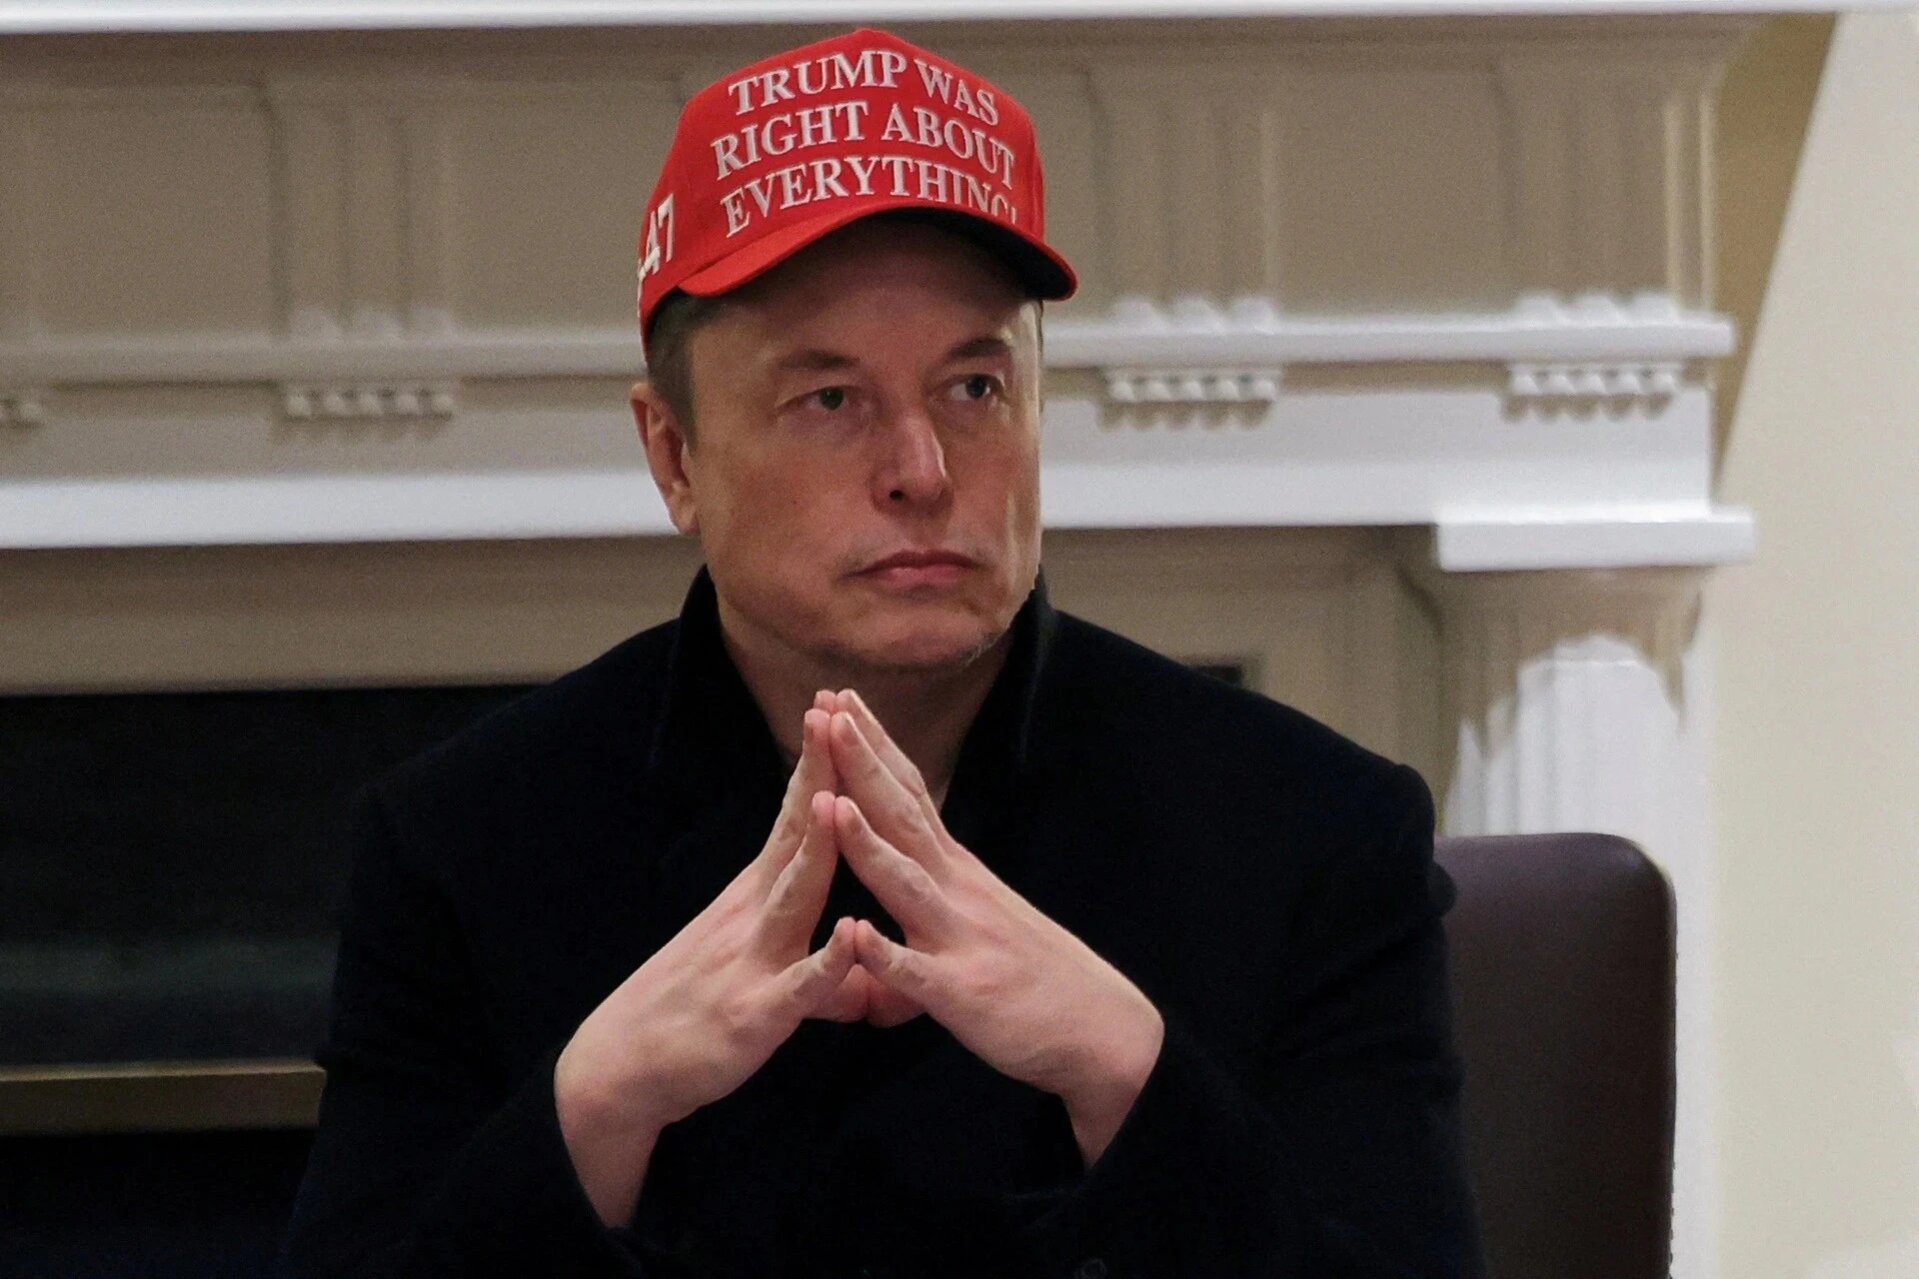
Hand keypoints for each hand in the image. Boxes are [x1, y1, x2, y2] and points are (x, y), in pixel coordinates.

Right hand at [555, 706, 857, 1222]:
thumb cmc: (692, 1009)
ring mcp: (753, 959)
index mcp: (758, 894)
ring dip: (819, 849)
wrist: (620, 1068)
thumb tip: (853, 954)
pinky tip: (852, 937)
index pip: (796, 815)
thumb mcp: (756, 968)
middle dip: (821, 775)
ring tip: (840, 801)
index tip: (838, 707)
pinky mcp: (755, 1014)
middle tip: (836, 714)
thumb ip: (812, 956)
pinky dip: (827, 962)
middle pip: (797, 835)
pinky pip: (799, 986)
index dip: (819, 763)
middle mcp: (754, 913)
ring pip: (795, 896)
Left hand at [824, 691, 1165, 1165]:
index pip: (910, 794)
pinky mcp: (963, 994)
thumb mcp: (978, 925)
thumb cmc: (1036, 979)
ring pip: (906, 884)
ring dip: (867, 844)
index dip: (874, 747)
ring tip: (829, 803)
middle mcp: (959, 891)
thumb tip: (893, 893)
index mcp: (957, 872)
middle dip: (862, 763)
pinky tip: (855, 933)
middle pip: (903, 816)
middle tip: (827, 709)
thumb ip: (933, 903)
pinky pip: (918, 974)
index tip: (840, 701)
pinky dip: (886, 954)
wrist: (1104, 1032)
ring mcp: (961, 939)